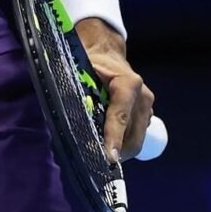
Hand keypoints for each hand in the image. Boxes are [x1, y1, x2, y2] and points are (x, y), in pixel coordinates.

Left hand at [75, 18, 154, 162]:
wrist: (105, 51)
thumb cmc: (90, 59)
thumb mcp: (81, 69)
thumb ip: (76, 89)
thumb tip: (62, 112)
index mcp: (128, 83)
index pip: (121, 116)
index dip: (114, 138)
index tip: (109, 157)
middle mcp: (143, 96)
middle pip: (132, 135)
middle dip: (116, 151)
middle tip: (95, 160)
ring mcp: (148, 107)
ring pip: (136, 140)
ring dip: (120, 150)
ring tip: (100, 154)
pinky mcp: (147, 114)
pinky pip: (137, 135)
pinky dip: (123, 143)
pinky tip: (108, 144)